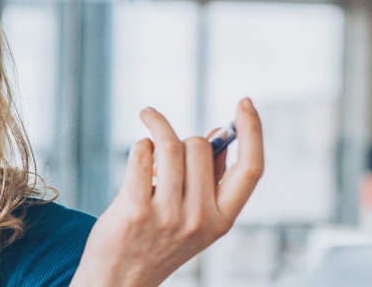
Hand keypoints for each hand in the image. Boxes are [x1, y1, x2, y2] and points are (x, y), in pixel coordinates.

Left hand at [70, 98, 264, 286]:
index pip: (251, 169)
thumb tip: (219, 132)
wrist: (118, 282)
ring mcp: (168, 216)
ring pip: (171, 146)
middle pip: (201, 147)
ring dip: (158, 129)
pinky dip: (141, 145)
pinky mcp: (135, 210)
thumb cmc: (156, 241)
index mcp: (222, 220)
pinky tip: (139, 154)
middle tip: (168, 150)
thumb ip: (208, 179)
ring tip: (149, 131)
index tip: (244, 103)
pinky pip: (142, 154)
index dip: (253, 131)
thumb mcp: (194, 217)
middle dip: (184, 139)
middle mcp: (200, 219)